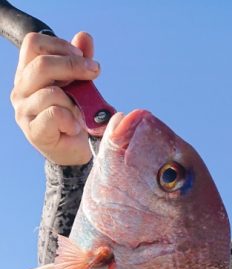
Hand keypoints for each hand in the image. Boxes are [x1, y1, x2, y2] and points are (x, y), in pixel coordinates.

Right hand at [10, 31, 99, 164]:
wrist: (77, 152)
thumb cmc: (76, 115)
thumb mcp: (80, 84)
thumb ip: (79, 60)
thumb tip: (84, 37)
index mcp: (27, 73)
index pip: (33, 43)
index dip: (60, 45)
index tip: (82, 56)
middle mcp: (20, 90)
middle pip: (42, 64)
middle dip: (74, 66)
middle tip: (94, 72)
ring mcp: (24, 111)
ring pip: (51, 92)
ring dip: (74, 102)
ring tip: (80, 113)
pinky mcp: (33, 130)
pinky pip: (55, 114)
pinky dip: (72, 119)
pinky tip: (75, 127)